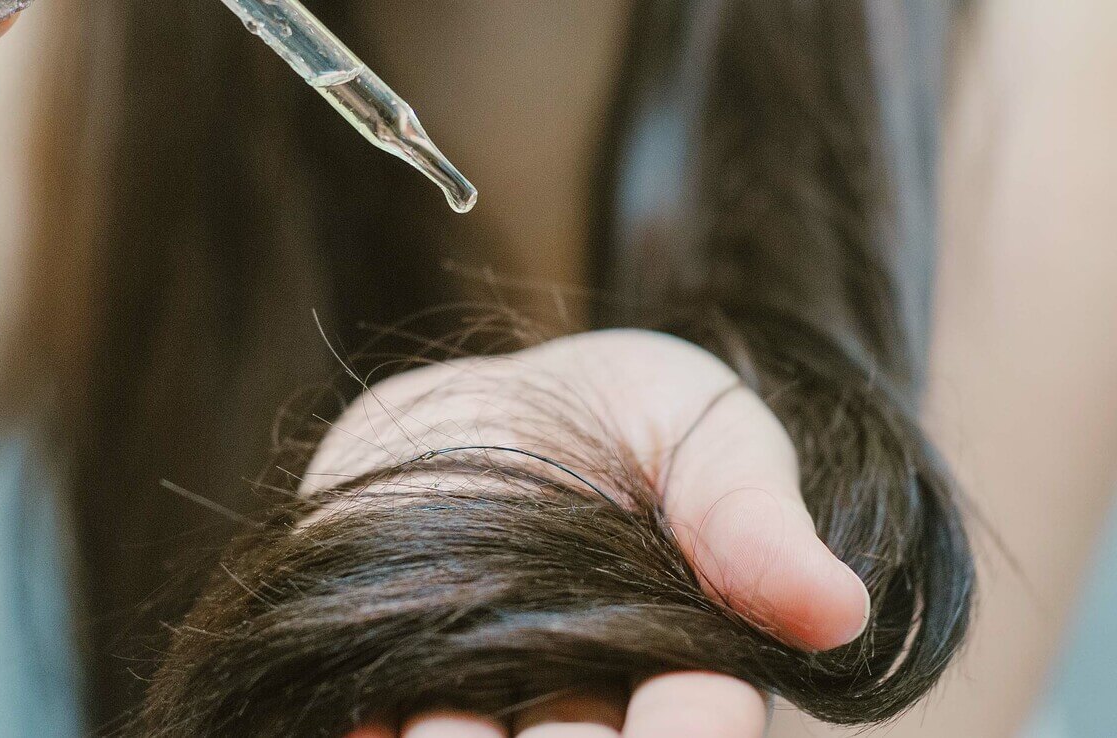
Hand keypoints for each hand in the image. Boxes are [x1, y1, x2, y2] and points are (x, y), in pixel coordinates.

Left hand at [305, 329, 870, 737]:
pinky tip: (351, 715)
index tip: (680, 714)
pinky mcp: (377, 657)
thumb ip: (752, 515)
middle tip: (552, 736)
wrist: (515, 401)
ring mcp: (470, 687)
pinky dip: (354, 722)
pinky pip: (358, 713)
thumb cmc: (640, 421)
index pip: (693, 724)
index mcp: (679, 666)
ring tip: (442, 727)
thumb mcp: (712, 436)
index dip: (689, 730)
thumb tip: (835, 608)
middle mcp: (574, 701)